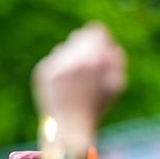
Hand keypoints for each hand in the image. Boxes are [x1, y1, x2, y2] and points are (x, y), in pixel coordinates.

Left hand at [33, 23, 125, 146]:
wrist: (69, 128)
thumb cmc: (96, 107)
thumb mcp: (116, 85)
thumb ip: (116, 60)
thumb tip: (109, 44)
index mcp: (94, 60)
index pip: (96, 31)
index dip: (100, 40)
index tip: (100, 49)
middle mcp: (73, 59)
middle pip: (79, 36)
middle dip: (85, 48)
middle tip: (87, 65)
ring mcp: (55, 64)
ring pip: (65, 48)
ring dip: (71, 58)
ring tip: (75, 80)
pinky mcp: (42, 71)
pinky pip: (53, 60)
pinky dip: (59, 69)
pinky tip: (63, 85)